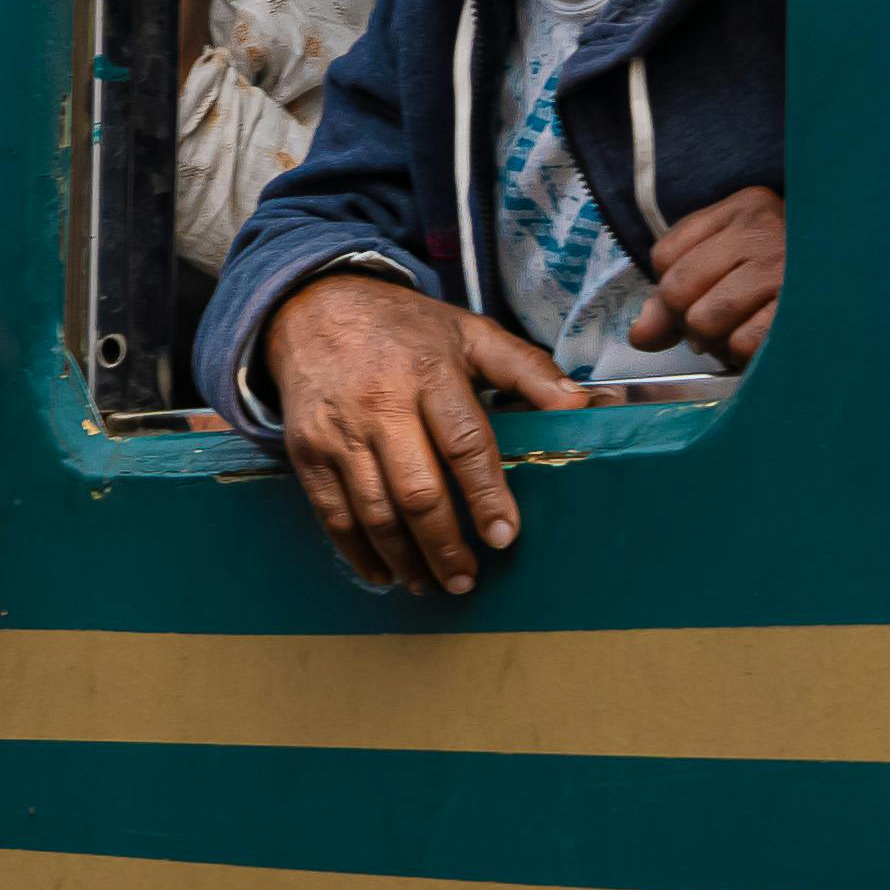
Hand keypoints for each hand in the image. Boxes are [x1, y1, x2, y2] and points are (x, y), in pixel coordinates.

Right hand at [254, 272, 579, 597]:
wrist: (312, 307)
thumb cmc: (404, 327)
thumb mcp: (469, 332)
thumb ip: (528, 370)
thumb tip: (584, 407)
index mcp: (429, 370)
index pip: (464, 442)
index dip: (487, 494)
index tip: (503, 536)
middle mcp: (380, 402)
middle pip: (417, 490)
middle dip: (445, 545)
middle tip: (467, 579)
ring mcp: (338, 430)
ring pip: (374, 512)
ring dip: (406, 558)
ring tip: (432, 583)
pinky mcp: (305, 450)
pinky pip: (332, 514)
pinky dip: (358, 552)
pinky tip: (384, 572)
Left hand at [633, 185, 786, 367]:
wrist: (867, 268)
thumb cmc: (789, 272)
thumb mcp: (732, 261)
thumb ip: (675, 297)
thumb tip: (641, 336)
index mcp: (743, 207)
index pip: (665, 256)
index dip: (673, 288)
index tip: (701, 292)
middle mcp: (763, 229)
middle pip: (678, 290)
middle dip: (689, 318)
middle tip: (718, 319)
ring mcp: (785, 267)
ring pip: (705, 320)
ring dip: (715, 339)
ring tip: (740, 329)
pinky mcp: (801, 308)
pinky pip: (743, 343)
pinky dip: (744, 352)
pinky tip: (762, 338)